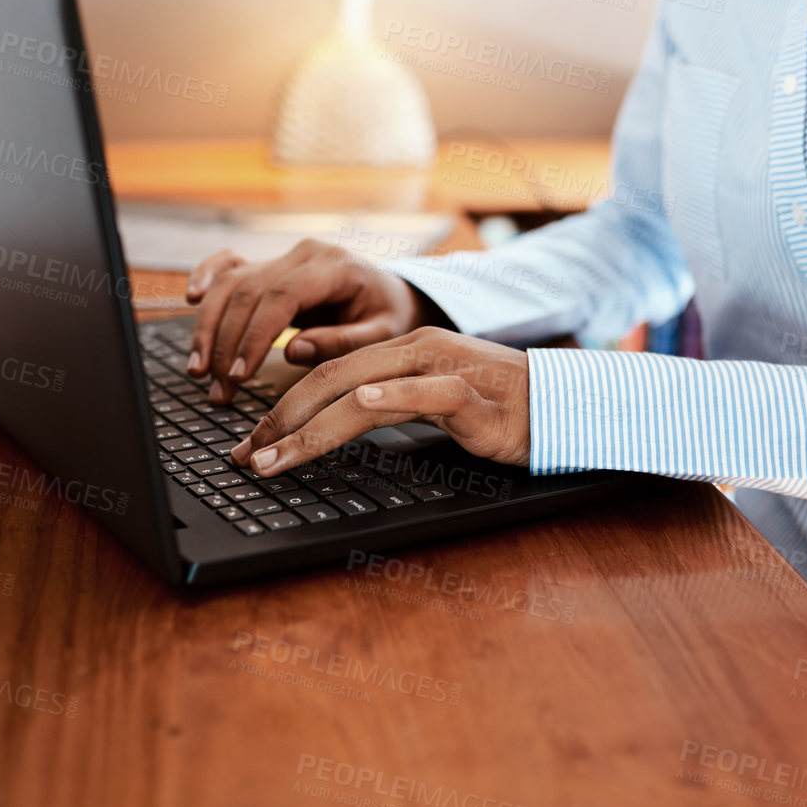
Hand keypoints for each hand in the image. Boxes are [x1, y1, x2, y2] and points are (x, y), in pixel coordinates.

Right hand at [184, 240, 436, 403]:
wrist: (392, 294)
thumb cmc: (390, 315)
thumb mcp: (383, 334)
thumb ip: (342, 342)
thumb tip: (293, 351)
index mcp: (334, 266)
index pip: (281, 297)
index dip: (254, 336)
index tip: (239, 374)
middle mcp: (303, 254)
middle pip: (248, 292)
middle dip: (225, 344)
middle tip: (217, 389)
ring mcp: (283, 256)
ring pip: (231, 283)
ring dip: (208, 327)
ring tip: (199, 371)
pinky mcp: (269, 265)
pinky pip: (230, 265)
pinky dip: (207, 278)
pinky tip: (190, 298)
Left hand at [229, 327, 529, 476]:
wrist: (562, 405)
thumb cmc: (496, 408)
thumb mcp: (430, 401)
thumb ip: (387, 403)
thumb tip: (333, 423)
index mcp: (401, 350)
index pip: (327, 374)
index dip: (282, 407)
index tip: (251, 442)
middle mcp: (415, 350)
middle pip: (331, 379)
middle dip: (280, 420)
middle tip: (244, 456)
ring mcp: (443, 368)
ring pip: (363, 389)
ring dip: (311, 426)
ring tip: (274, 456)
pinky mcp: (472, 394)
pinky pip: (427, 392)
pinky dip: (392, 397)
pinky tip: (361, 406)